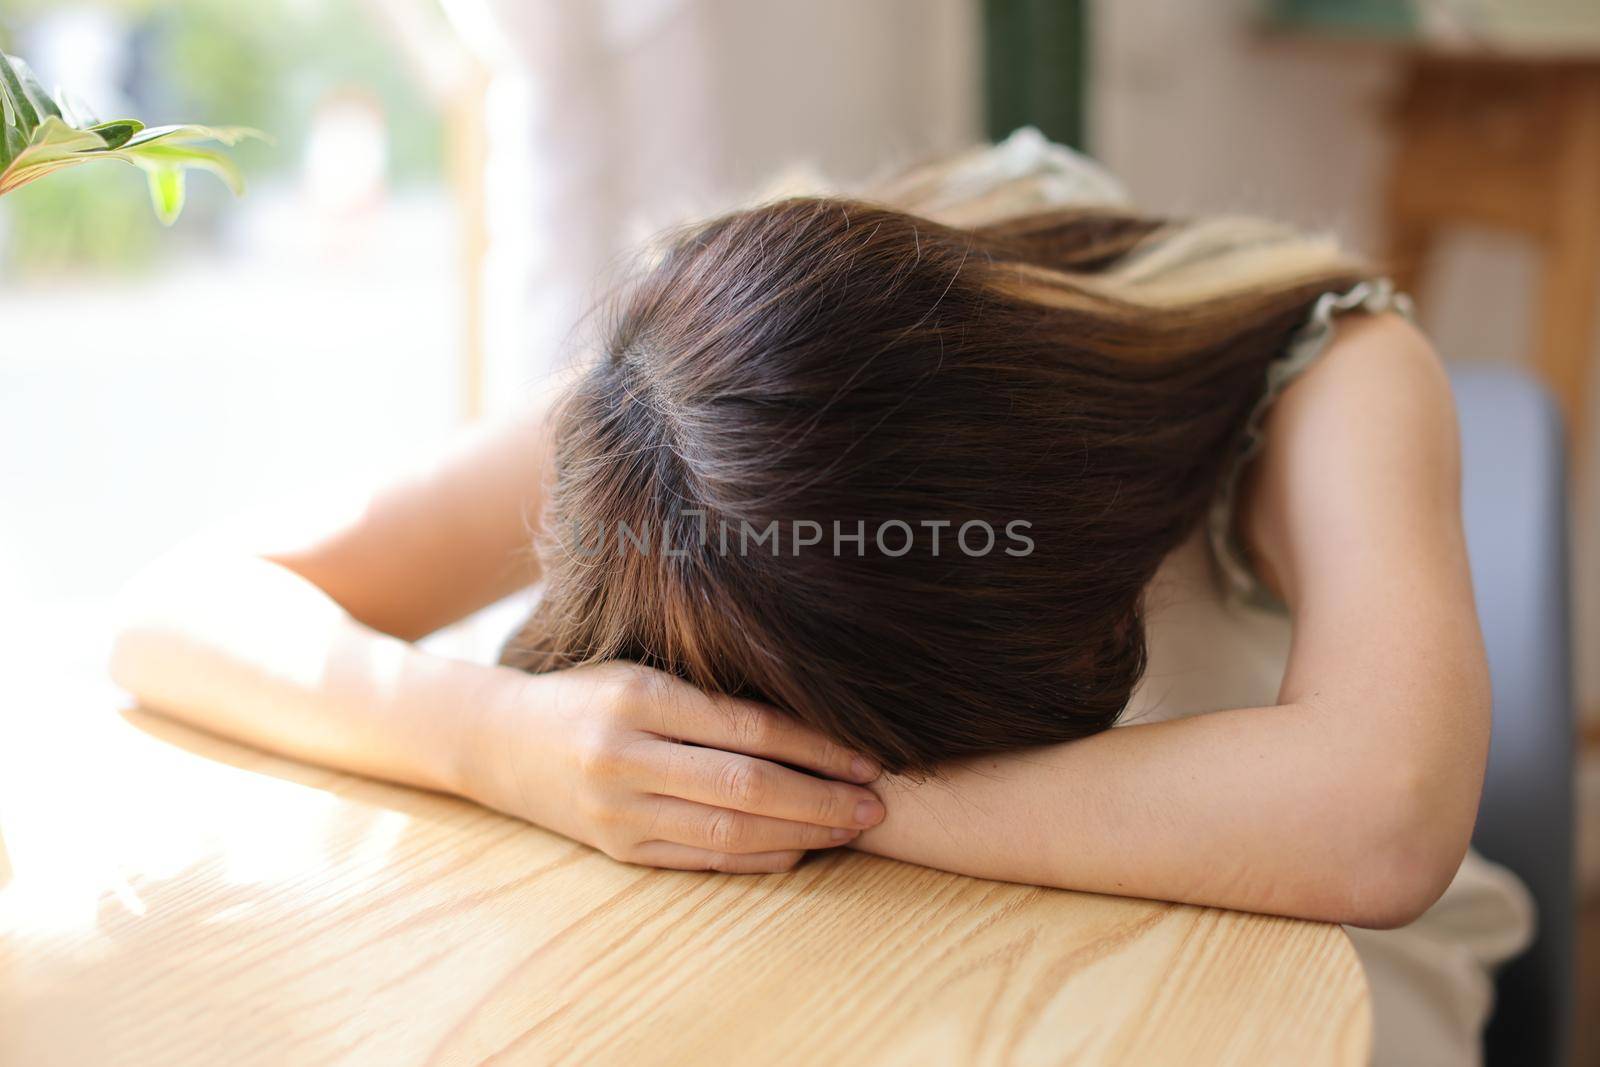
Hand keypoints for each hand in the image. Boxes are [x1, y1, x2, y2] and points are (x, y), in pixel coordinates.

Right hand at [466, 661, 884, 872]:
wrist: (498, 742)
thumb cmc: (589, 694)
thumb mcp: (641, 672)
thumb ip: (711, 693)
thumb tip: (813, 716)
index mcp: (638, 697)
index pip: (748, 727)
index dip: (816, 746)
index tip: (866, 756)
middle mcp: (624, 756)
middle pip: (746, 785)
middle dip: (822, 799)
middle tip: (877, 804)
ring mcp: (618, 810)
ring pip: (729, 830)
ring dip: (801, 833)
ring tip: (851, 829)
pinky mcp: (617, 850)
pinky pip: (702, 859)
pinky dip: (758, 857)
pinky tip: (799, 850)